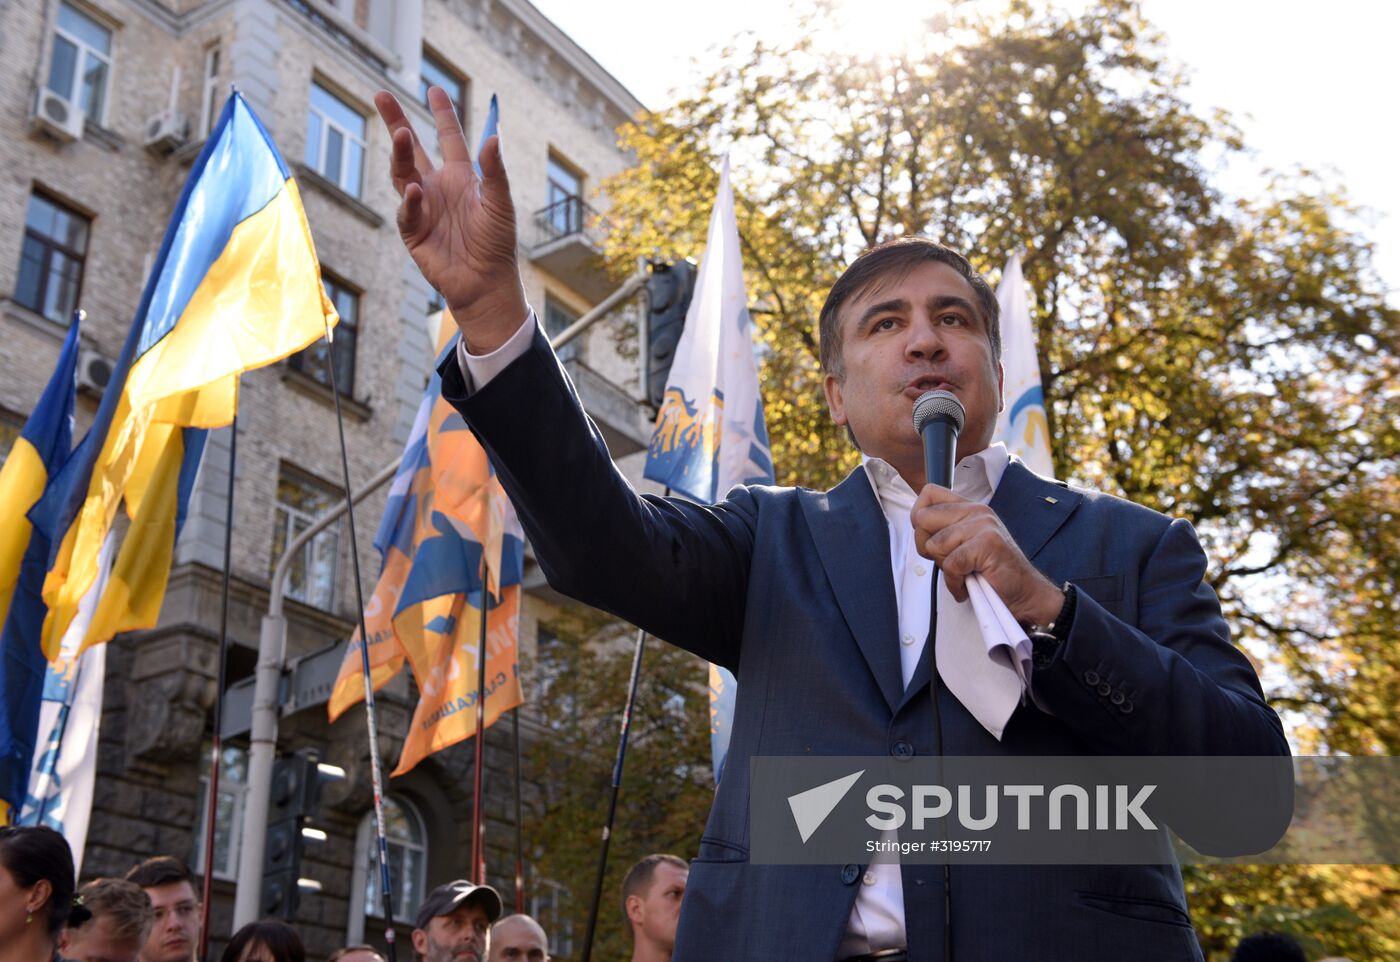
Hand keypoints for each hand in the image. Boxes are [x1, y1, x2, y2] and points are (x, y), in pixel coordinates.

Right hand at [375, 87, 526, 352]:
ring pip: (402, 173)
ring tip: (400, 134)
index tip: (433, 89)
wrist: (486, 283)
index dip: (442, 114)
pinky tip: (417, 192)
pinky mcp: (413, 231)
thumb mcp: (500, 204)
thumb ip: (494, 173)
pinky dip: (411, 202)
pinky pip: (408, 211)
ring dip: (400, 154)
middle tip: (382, 95)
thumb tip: (493, 138)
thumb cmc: (497, 244)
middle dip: (397, 122)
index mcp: (459, 177)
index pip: (448, 139)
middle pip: (412, 149)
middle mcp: (437, 188)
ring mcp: (422, 208)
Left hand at [911, 484, 1063, 626]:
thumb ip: (944, 530)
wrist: (1026, 592)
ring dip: (945, 568)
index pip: (929, 493)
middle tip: (948, 561)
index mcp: (970, 507)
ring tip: (965, 572)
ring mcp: (983, 526)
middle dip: (927, 546)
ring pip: (935, 545)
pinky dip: (955, 583)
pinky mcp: (986, 545)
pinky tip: (968, 584)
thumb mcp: (965, 543)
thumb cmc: (992, 572)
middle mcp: (977, 511)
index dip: (919, 516)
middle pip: (923, 519)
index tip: (929, 537)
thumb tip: (917, 525)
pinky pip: (951, 565)